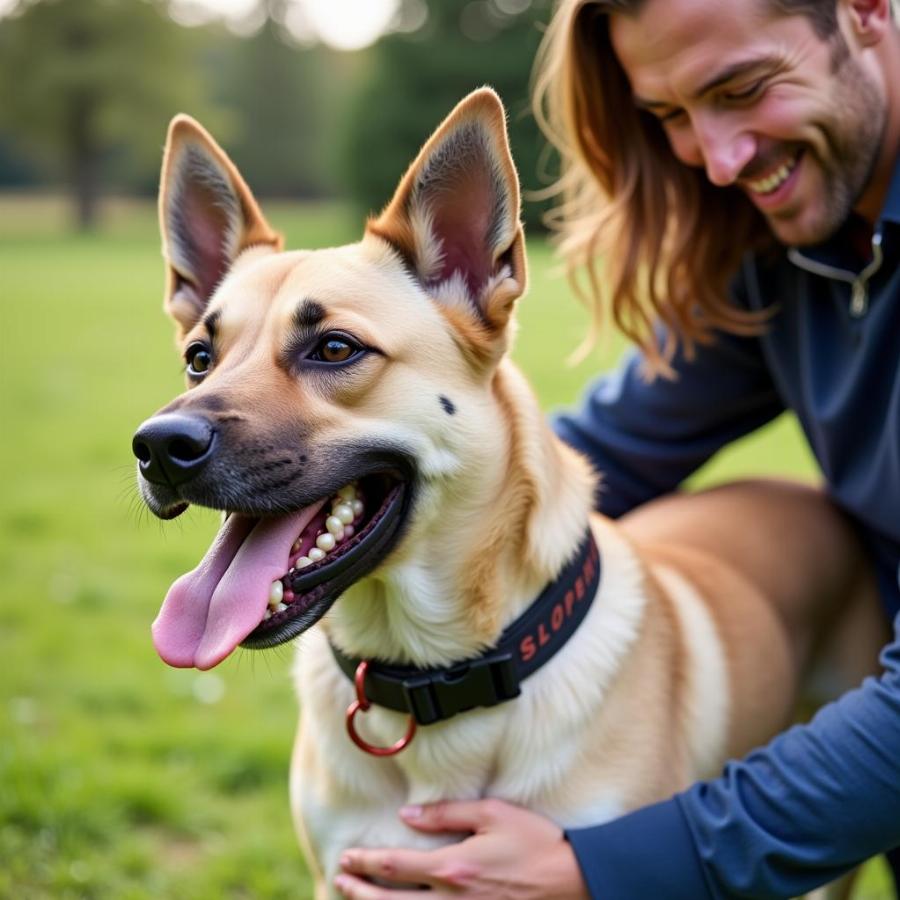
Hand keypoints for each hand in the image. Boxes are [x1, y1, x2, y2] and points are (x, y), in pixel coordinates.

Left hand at [334, 798, 588, 898]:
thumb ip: (447, 813)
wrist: (573, 880)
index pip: (396, 865)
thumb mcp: (492, 814)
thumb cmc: (534, 841)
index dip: (367, 862)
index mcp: (453, 868)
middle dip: (360, 891)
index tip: (348, 856)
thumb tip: (408, 814)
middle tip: (340, 878)